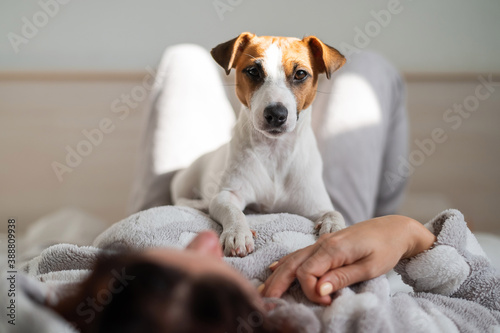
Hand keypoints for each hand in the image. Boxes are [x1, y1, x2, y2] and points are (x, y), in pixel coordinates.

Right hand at [260, 215, 435, 304]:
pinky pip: (299, 254)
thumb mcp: (370, 267)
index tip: (326, 302)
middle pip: (292, 265)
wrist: (395, 228)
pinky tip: (275, 270)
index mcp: (333, 249)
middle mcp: (322, 243)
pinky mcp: (324, 244)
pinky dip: (285, 263)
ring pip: (292, 259)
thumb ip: (342, 277)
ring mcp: (321, 242)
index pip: (306, 272)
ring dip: (277, 276)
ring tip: (264, 291)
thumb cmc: (386, 248)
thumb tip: (319, 289)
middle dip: (278, 284)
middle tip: (266, 303)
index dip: (310, 291)